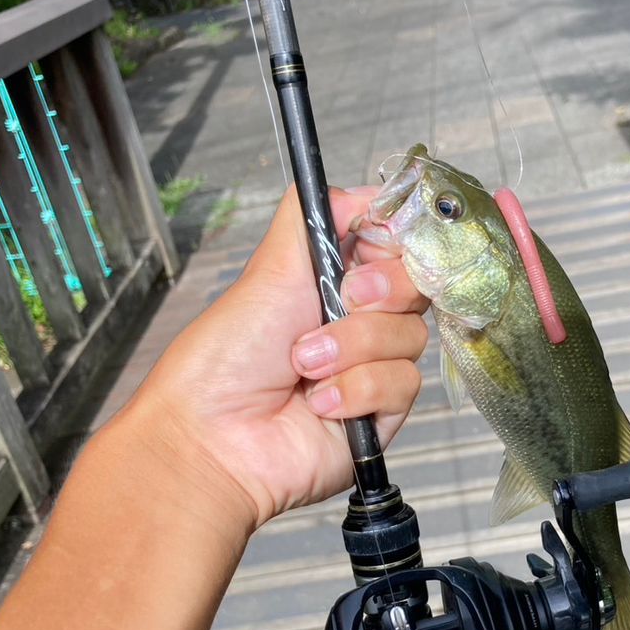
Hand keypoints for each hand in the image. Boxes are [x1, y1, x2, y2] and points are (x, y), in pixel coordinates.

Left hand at [113, 185, 428, 533]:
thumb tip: (363, 191)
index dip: (396, 241)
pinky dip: (357, 390)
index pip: (395, 245)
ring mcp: (370, 368)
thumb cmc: (225, 358)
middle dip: (379, 291)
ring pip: (410, 336)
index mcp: (331, 280)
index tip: (377, 243)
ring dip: (353, 347)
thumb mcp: (270, 267)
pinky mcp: (381, 414)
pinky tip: (317, 404)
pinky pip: (403, 384)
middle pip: (415, 286)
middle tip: (344, 299)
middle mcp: (356, 322)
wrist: (214, 438)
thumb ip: (314, 217)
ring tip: (304, 366)